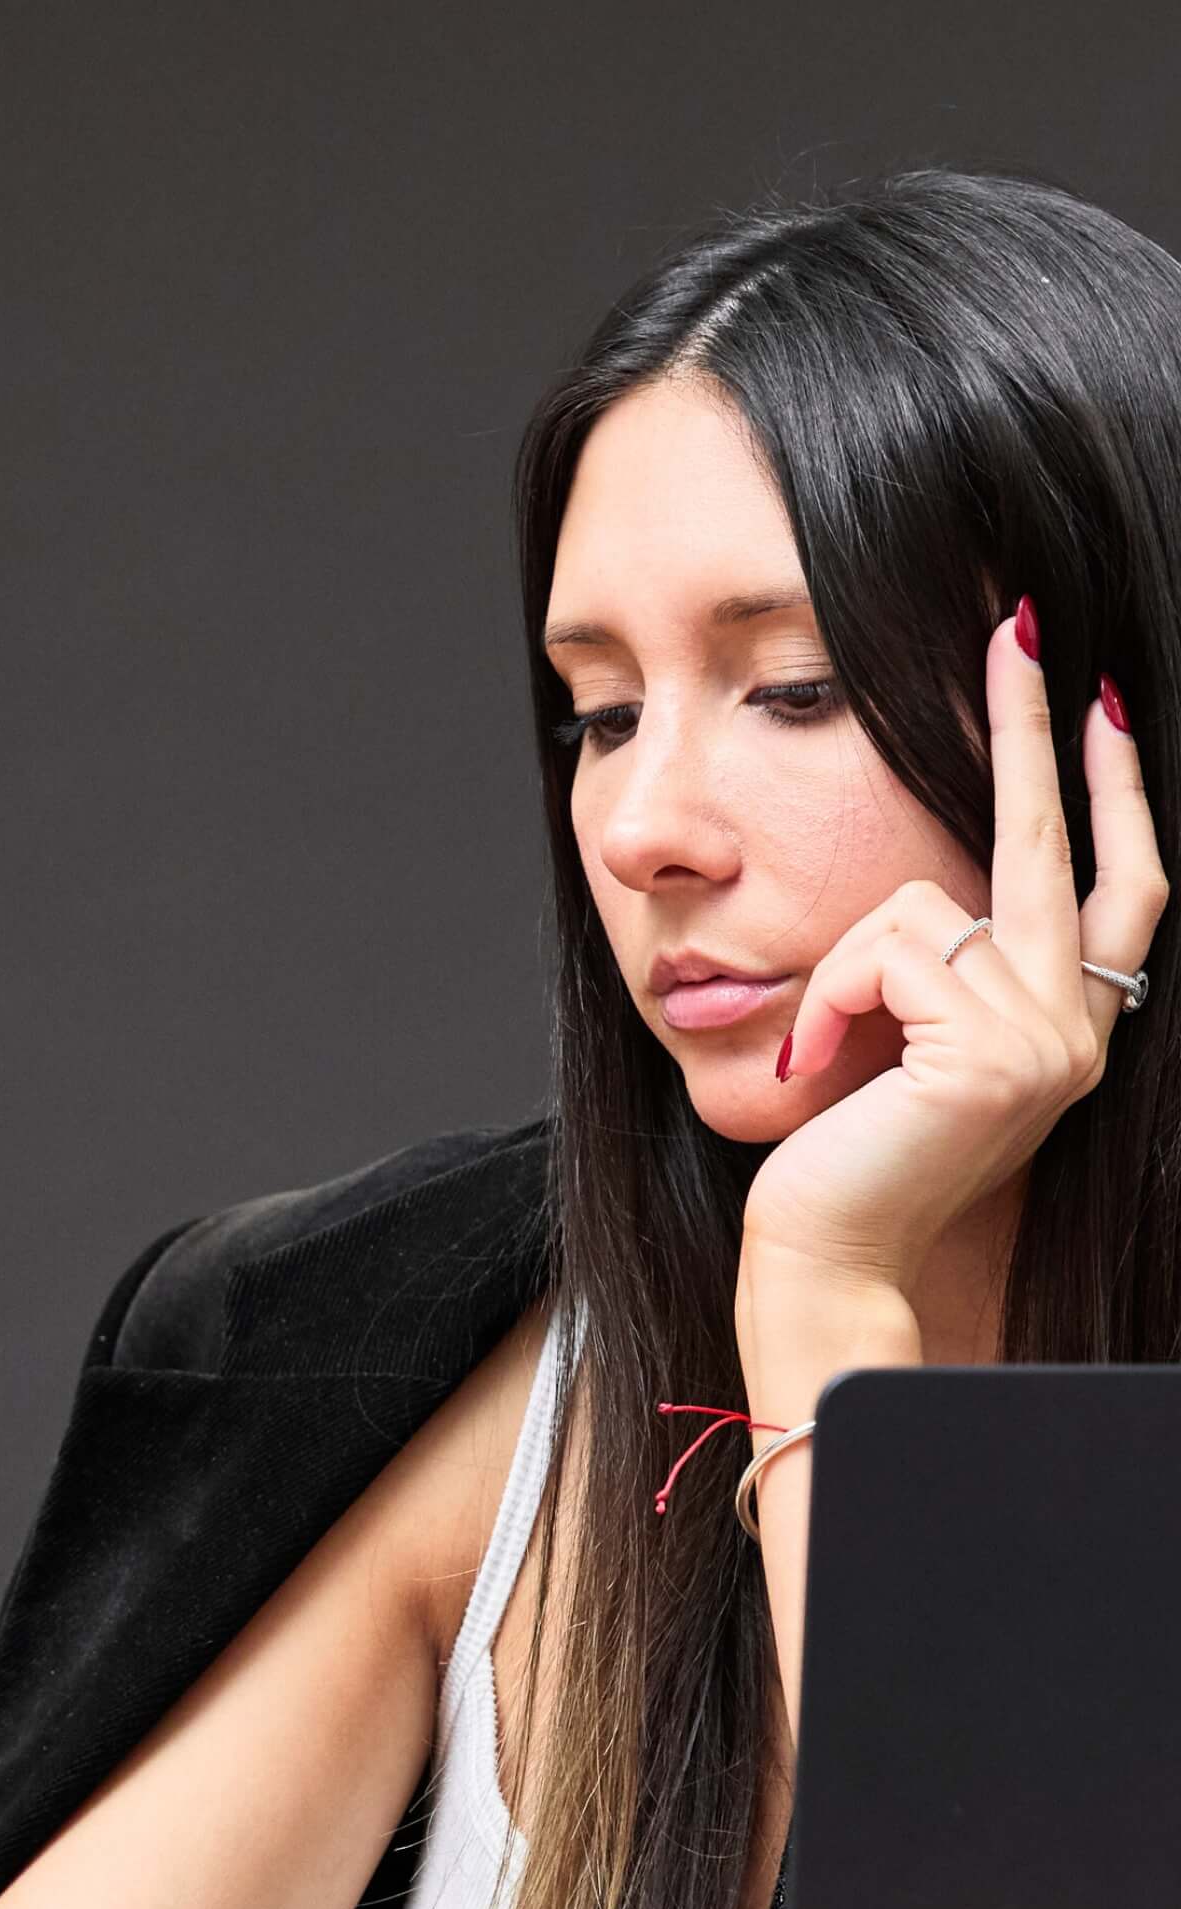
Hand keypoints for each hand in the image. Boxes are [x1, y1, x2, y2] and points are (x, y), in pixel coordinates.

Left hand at [747, 603, 1165, 1295]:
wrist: (828, 1250)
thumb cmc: (850, 1158)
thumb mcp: (910, 1048)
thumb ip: (945, 974)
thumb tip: (937, 901)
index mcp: (1068, 1023)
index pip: (1122, 884)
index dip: (1115, 790)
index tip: (1099, 697)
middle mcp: (1080, 1028)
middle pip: (1059, 847)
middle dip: (1028, 727)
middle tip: (1012, 624)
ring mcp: (1049, 1042)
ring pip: (921, 908)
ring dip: (843, 969)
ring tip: (827, 1051)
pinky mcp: (992, 1054)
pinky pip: (887, 955)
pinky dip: (831, 999)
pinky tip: (820, 1067)